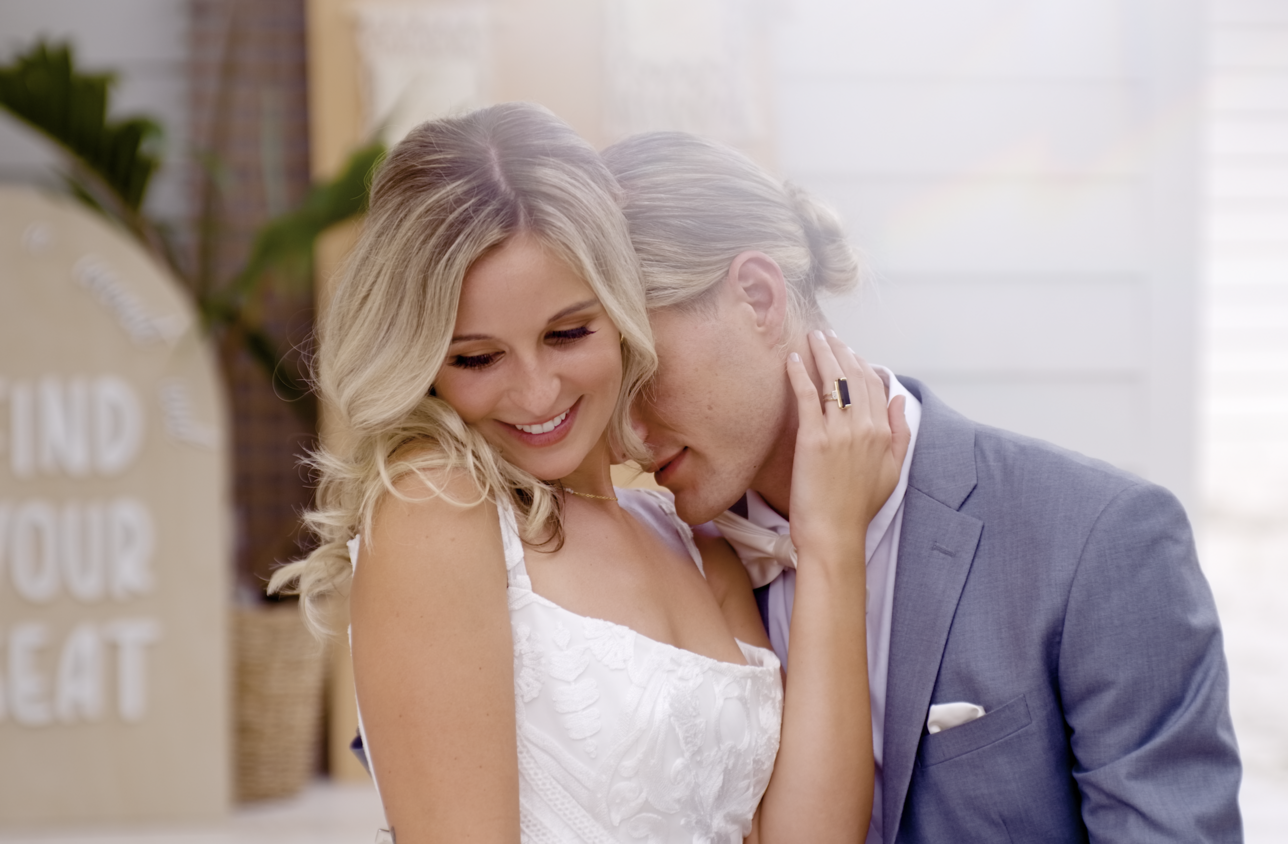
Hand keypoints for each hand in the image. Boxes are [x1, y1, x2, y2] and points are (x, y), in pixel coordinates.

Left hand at [784, 331, 910, 565]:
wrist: (834, 533)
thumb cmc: (859, 506)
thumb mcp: (893, 470)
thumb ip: (901, 432)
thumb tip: (900, 400)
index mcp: (883, 432)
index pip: (875, 384)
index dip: (861, 363)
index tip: (848, 350)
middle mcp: (864, 426)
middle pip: (853, 375)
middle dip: (841, 349)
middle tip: (827, 334)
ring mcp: (839, 431)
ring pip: (832, 379)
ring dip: (823, 352)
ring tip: (813, 336)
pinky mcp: (813, 439)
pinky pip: (807, 396)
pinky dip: (800, 374)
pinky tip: (793, 359)